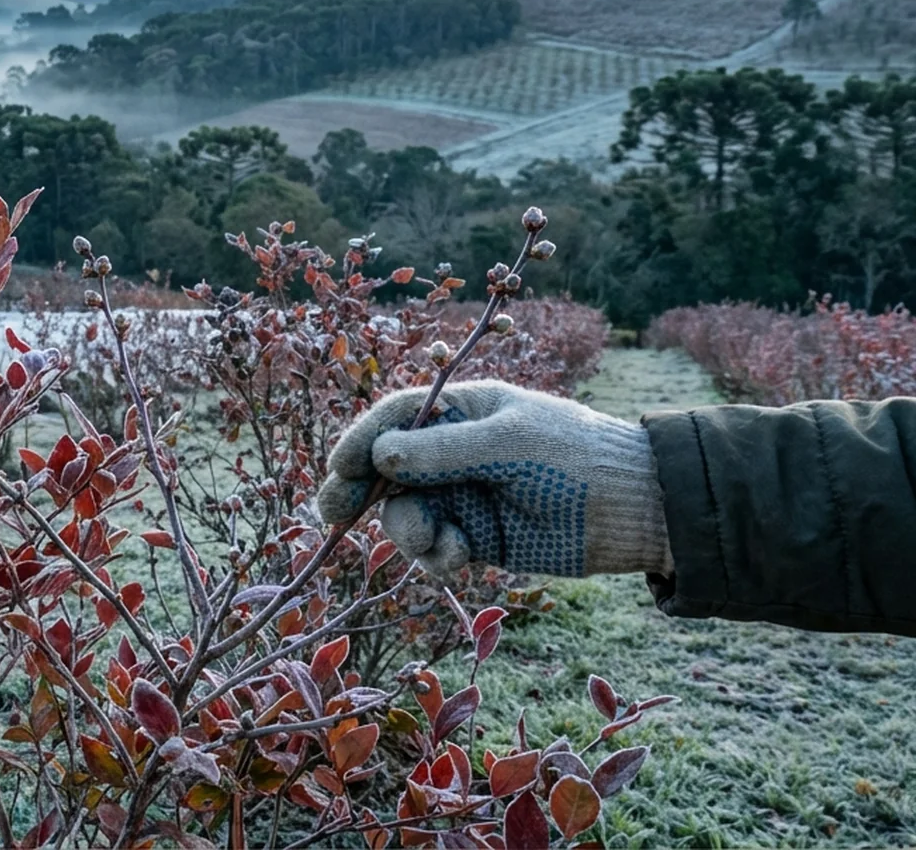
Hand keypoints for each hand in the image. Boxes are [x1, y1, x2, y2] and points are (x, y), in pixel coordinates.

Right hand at [315, 381, 669, 576]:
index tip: (337, 468)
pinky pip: (433, 548)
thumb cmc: (575, 457)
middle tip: (333, 514)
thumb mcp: (508, 444)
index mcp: (462, 411)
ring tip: (432, 542)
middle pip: (385, 470)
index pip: (394, 419)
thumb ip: (442, 451)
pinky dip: (436, 556)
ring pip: (404, 514)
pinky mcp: (476, 538)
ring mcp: (462, 496)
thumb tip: (379, 455)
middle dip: (359, 492)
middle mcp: (452, 453)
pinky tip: (457, 557)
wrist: (636, 510)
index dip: (360, 441)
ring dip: (406, 530)